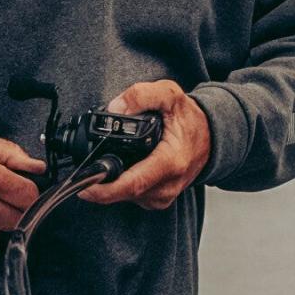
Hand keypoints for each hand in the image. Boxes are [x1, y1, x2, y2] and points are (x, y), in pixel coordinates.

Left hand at [80, 80, 210, 210]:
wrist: (211, 137)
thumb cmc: (190, 118)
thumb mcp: (169, 94)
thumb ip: (141, 95)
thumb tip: (115, 108)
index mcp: (171, 162)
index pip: (132, 184)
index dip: (104, 189)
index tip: (83, 186)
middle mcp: (168, 184)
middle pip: (125, 193)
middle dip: (101, 184)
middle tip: (83, 173)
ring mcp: (165, 195)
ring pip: (127, 197)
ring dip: (112, 184)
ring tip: (107, 164)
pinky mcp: (160, 199)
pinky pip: (134, 197)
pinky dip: (123, 185)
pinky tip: (123, 170)